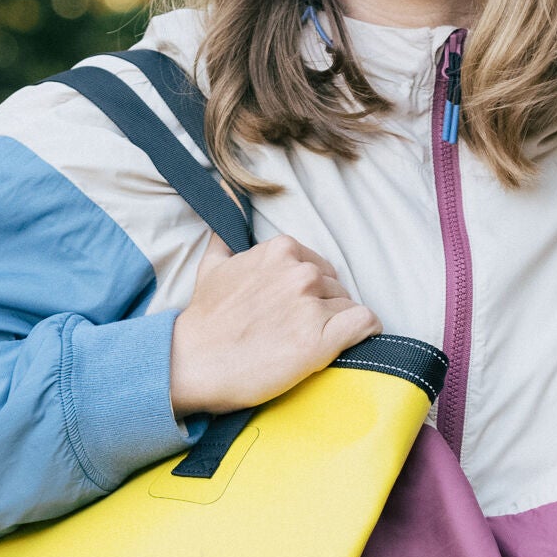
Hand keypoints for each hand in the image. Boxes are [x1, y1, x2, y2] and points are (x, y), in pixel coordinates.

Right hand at [169, 236, 378, 417]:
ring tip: (307, 344)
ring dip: (336, 325)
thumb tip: (226, 193)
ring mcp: (312, 305)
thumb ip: (227, 236)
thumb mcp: (212, 266)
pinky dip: (365, 332)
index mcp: (281, 251)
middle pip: (336, 288)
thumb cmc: (203, 320)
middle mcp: (301, 273)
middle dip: (323, 308)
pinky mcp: (321, 340)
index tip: (293, 311)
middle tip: (297, 332)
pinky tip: (351, 342)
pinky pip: (365, 324)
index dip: (310, 292)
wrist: (192, 362)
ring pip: (349, 307)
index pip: (319, 267)